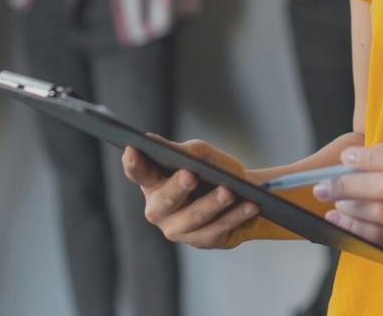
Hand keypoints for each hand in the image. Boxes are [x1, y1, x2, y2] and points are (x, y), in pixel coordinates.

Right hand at [122, 139, 260, 249]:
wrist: (241, 193)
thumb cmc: (211, 170)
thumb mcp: (199, 154)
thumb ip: (180, 151)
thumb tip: (153, 141)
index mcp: (152, 183)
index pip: (138, 172)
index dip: (133, 163)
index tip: (133, 149)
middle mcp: (159, 209)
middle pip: (165, 200)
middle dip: (178, 187)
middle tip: (190, 175)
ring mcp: (178, 229)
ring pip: (195, 217)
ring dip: (214, 204)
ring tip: (229, 192)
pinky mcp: (202, 241)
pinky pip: (219, 229)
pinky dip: (236, 216)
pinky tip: (250, 205)